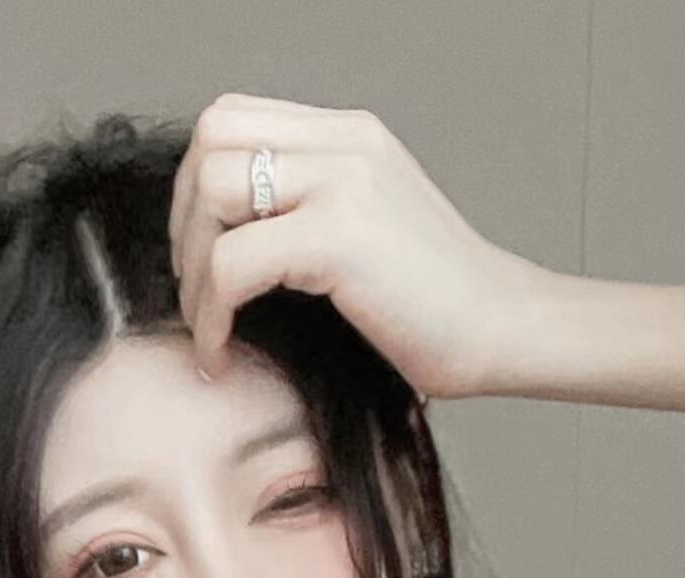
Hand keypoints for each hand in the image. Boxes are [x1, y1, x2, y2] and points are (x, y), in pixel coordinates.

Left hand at [169, 93, 540, 401]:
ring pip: (215, 191)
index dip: (194, 186)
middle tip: (195, 291)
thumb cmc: (435, 307)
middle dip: (183, 221)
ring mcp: (345, 182)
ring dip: (194, 270)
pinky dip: (212, 315)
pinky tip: (223, 351)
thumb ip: (308, 214)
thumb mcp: (366, 235)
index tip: (200, 256)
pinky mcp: (341, 233)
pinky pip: (234, 262)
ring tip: (211, 327)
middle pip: (212, 139)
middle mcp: (346, 145)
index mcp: (349, 139)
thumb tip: (228, 242)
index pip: (233, 119)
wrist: (501, 330)